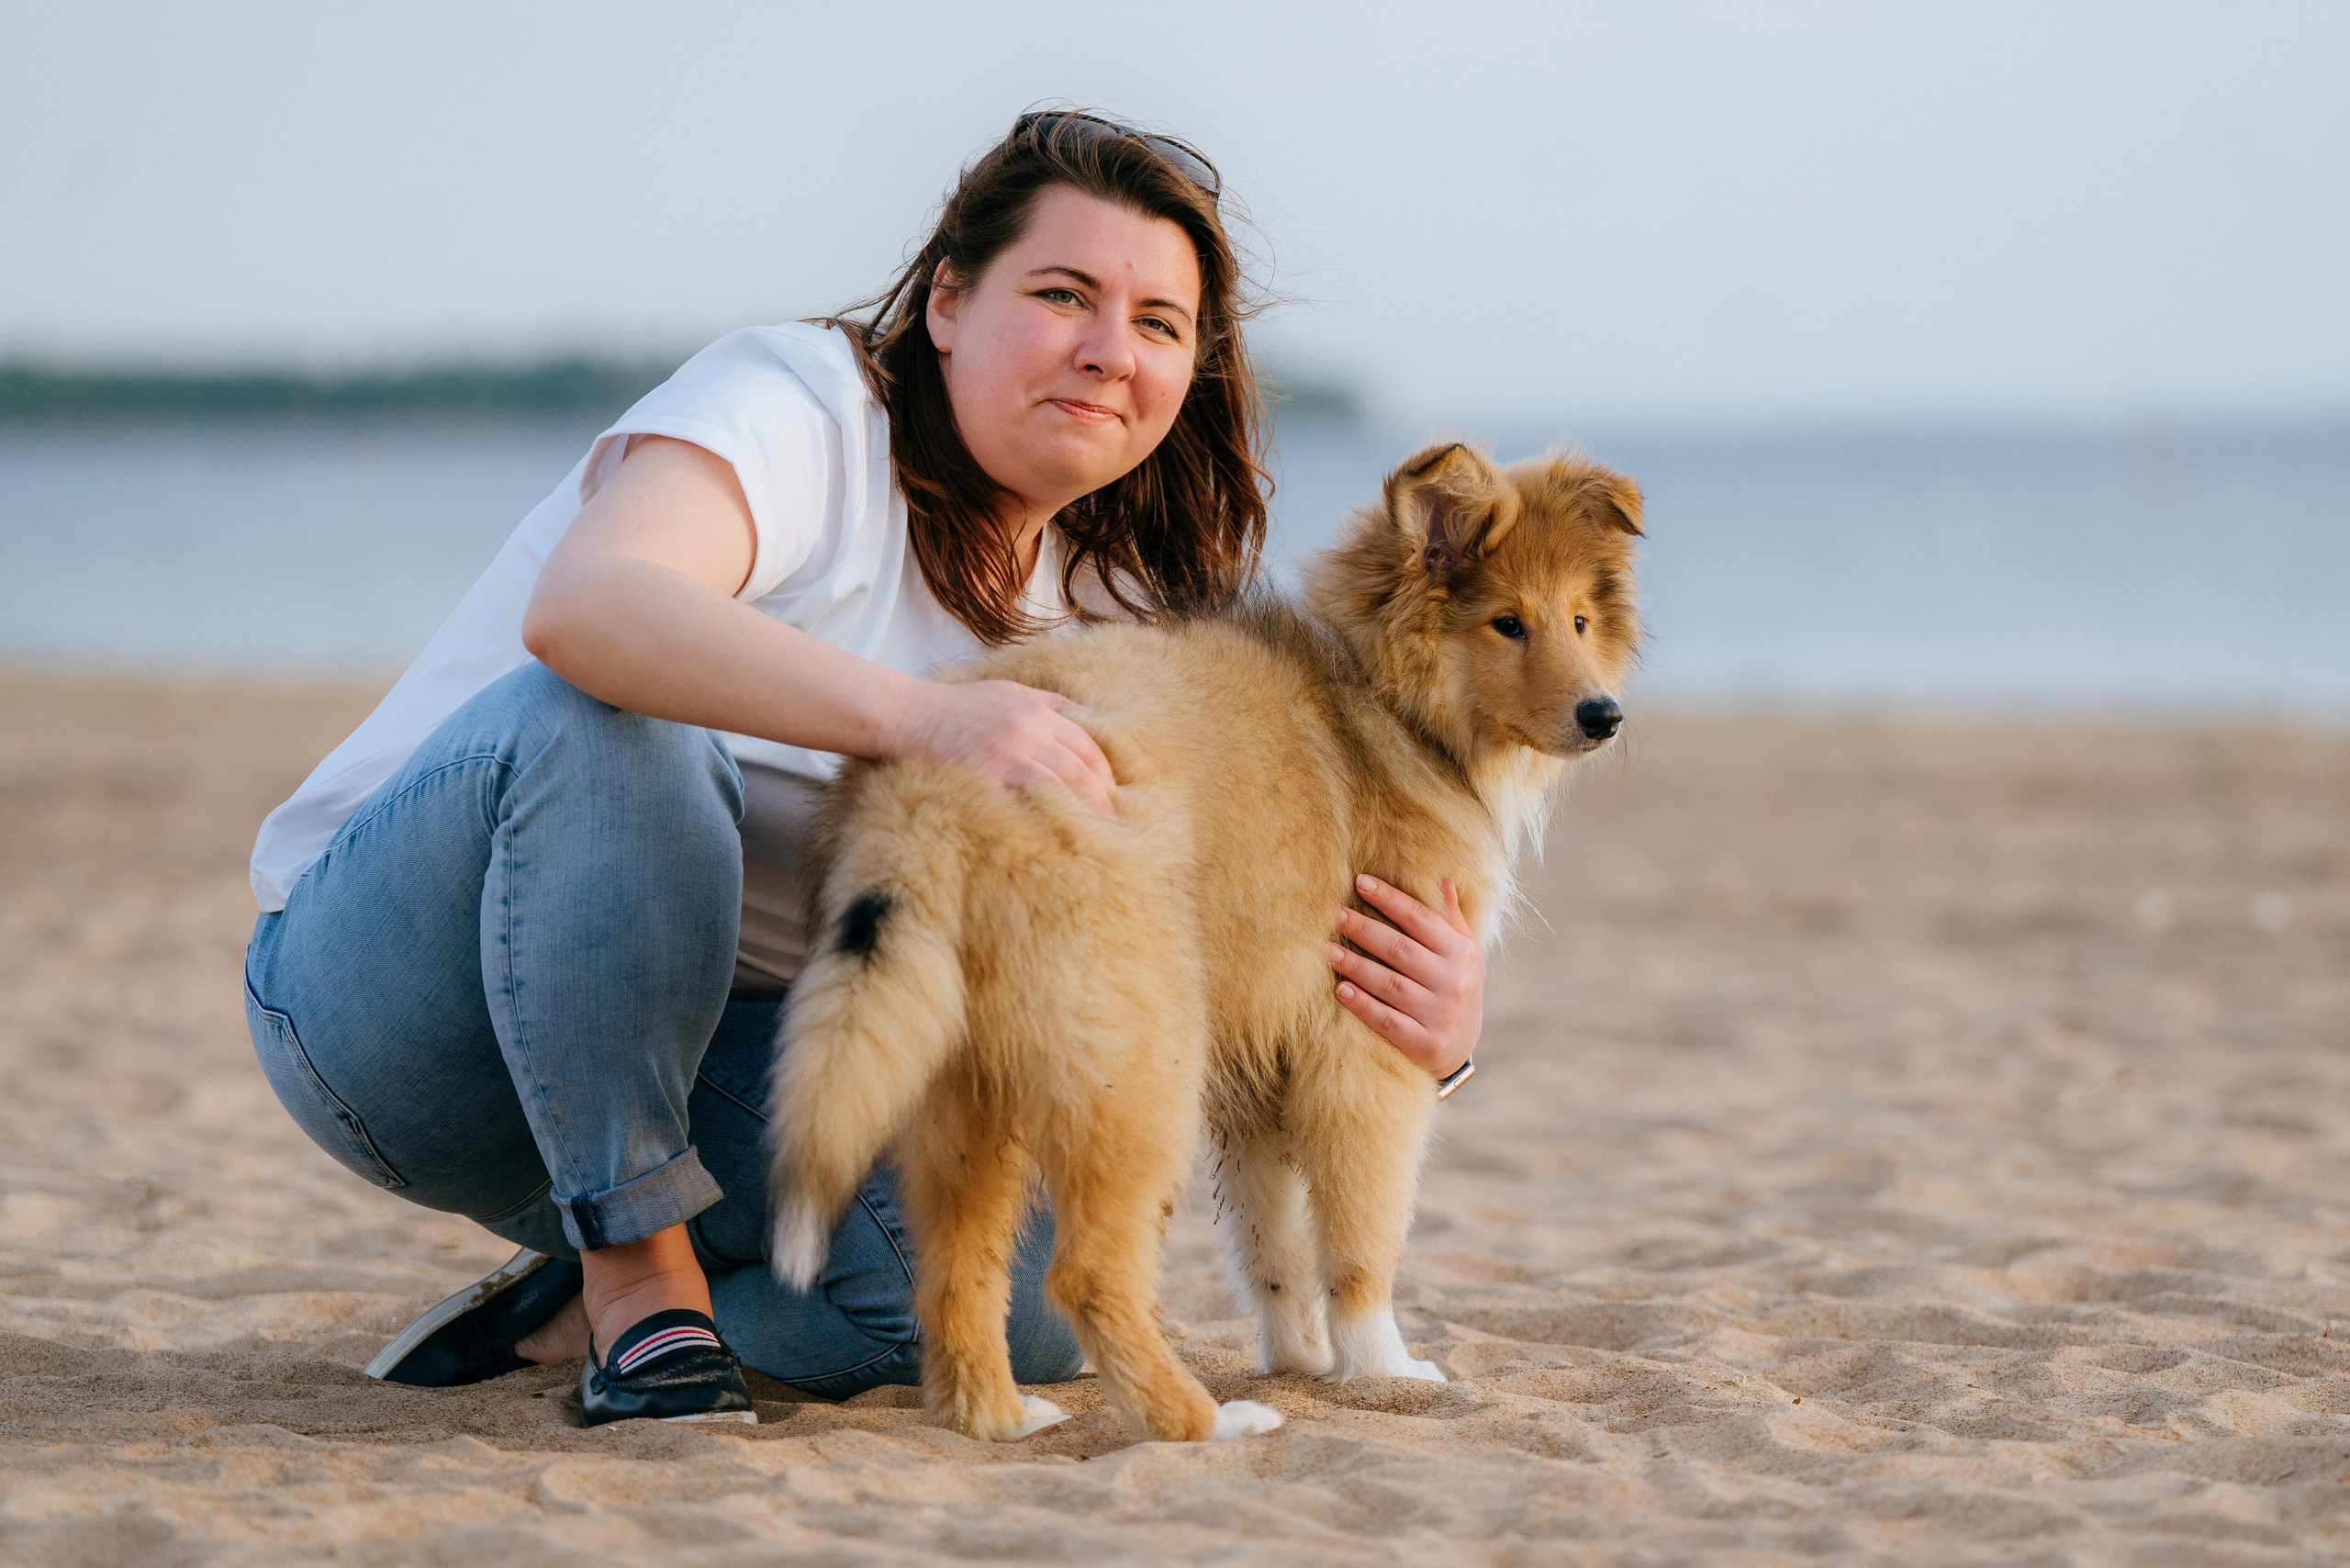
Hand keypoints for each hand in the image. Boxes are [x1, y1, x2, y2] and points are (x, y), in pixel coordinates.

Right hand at [894, 679, 1116, 816]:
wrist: (910, 715)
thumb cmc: (960, 706)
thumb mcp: (1010, 691)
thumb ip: (1050, 704)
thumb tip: (1088, 720)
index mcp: (1037, 710)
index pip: (1087, 743)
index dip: (1104, 772)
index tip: (1111, 792)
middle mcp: (1029, 728)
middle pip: (1081, 766)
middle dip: (1101, 796)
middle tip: (1112, 821)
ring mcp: (1009, 751)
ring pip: (1062, 784)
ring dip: (1083, 810)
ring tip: (1094, 833)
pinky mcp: (987, 773)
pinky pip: (1029, 796)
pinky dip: (1048, 813)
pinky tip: (1057, 831)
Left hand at [1328, 875, 1482, 1079]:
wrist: (1458, 1050)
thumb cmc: (1454, 988)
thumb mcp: (1464, 954)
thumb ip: (1450, 919)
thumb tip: (1442, 878)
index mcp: (1462, 953)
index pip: (1421, 919)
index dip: (1390, 899)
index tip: (1360, 882)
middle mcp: (1454, 982)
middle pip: (1400, 949)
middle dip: (1365, 929)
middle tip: (1336, 915)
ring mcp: (1439, 1014)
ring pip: (1389, 984)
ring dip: (1356, 965)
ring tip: (1329, 950)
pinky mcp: (1424, 1043)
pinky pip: (1387, 1020)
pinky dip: (1362, 1005)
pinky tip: (1340, 990)